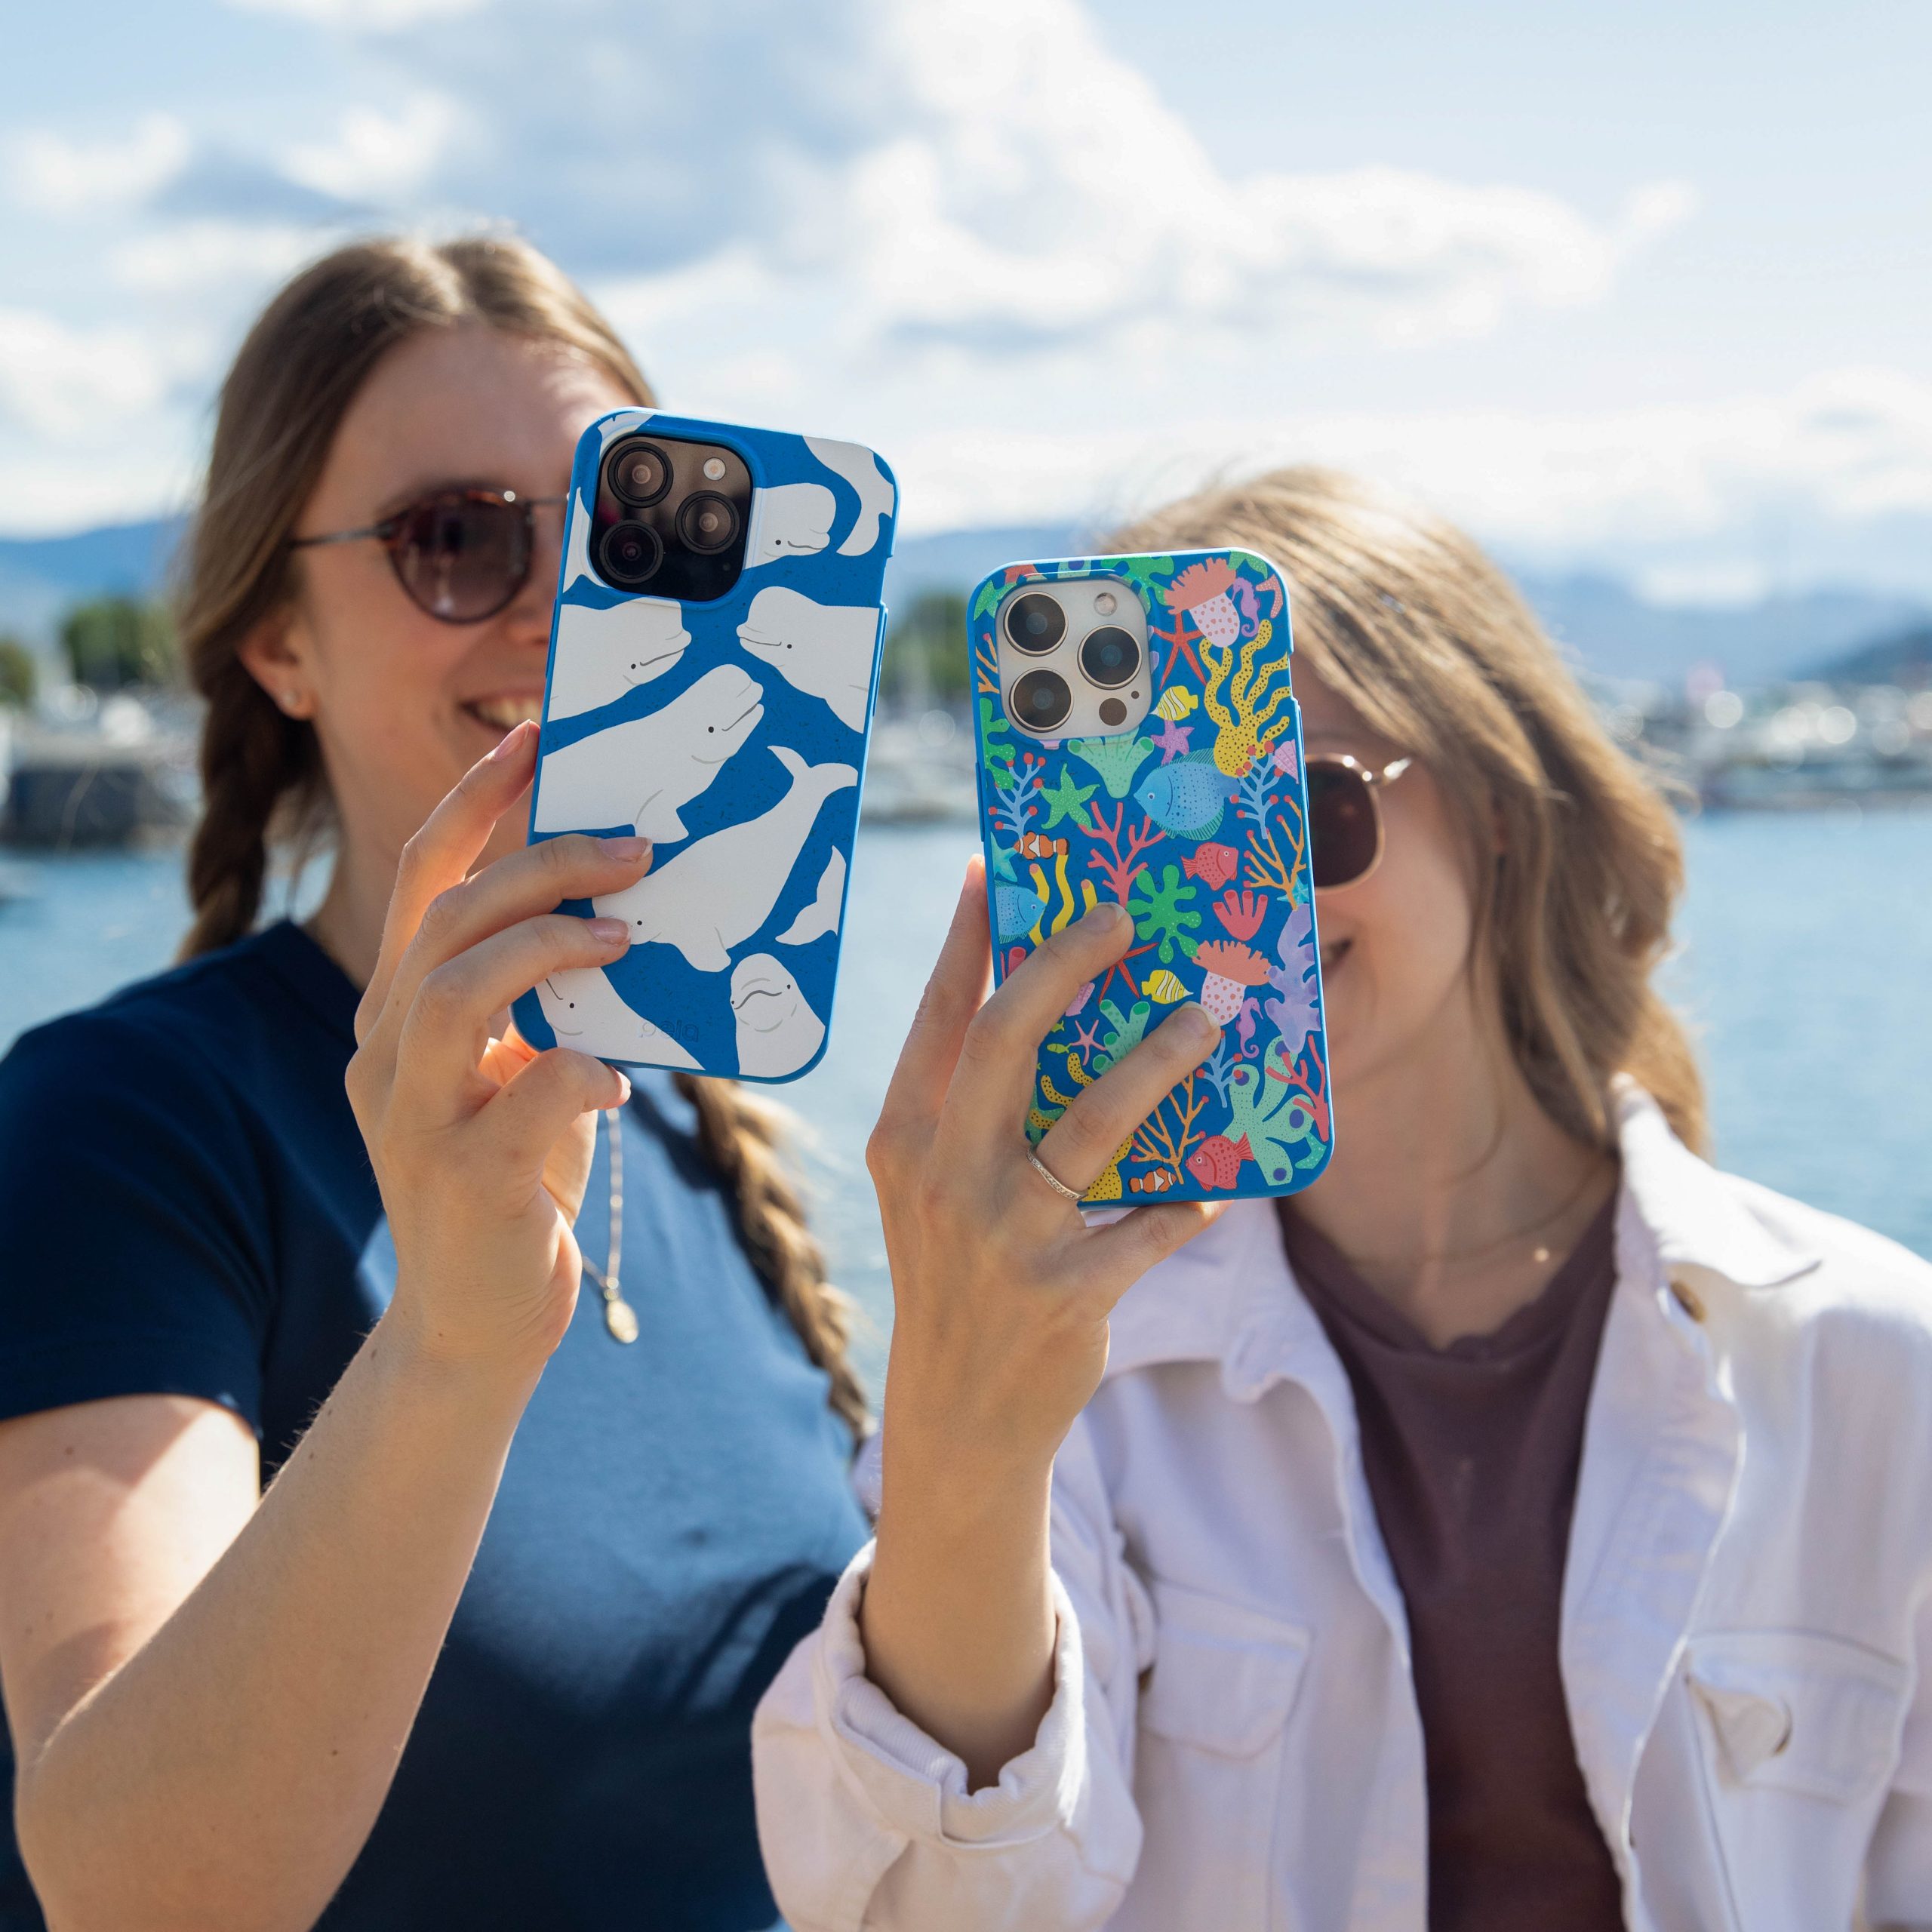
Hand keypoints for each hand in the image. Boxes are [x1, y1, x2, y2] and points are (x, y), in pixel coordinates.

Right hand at [346, 721, 653, 1377]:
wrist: (477, 1322)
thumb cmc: (516, 1177)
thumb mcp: (523, 1072)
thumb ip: (550, 1001)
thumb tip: (630, 913)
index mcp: (398, 1010)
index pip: (426, 880)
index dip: (479, 802)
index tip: (539, 737)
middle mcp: (384, 1052)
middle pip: (445, 921)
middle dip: (540, 866)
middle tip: (634, 845)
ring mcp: (412, 1117)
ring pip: (456, 992)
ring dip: (549, 948)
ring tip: (626, 938)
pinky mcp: (461, 1180)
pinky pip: (527, 1099)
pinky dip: (582, 1076)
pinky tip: (621, 1086)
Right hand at [868, 859, 1224, 1482]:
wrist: (957, 1419)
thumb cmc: (955, 1280)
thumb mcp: (933, 1192)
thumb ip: (970, 1113)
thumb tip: (1040, 1010)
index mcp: (906, 1142)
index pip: (936, 1021)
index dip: (964, 941)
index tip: (991, 872)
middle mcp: (945, 1179)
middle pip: (1005, 1041)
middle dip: (1062, 966)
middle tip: (1119, 918)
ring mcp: (1005, 1238)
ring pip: (1091, 1124)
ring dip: (1156, 1063)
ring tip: (1204, 1022)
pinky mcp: (1066, 1294)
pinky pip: (1149, 1225)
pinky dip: (1188, 1198)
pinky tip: (1219, 1181)